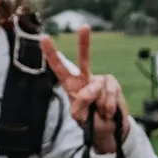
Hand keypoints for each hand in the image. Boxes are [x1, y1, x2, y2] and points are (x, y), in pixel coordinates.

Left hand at [40, 35, 130, 154]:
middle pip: (84, 59)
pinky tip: (108, 111)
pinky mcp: (112, 84)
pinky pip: (111, 92)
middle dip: (84, 42)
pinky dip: (109, 105)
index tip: (44, 37)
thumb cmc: (90, 123)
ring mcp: (100, 81)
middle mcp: (85, 79)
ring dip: (101, 104)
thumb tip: (93, 85)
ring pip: (99, 88)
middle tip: (84, 26)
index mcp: (71, 86)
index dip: (51, 54)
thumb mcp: (79, 117)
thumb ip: (81, 103)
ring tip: (99, 112)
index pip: (59, 68)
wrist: (109, 131)